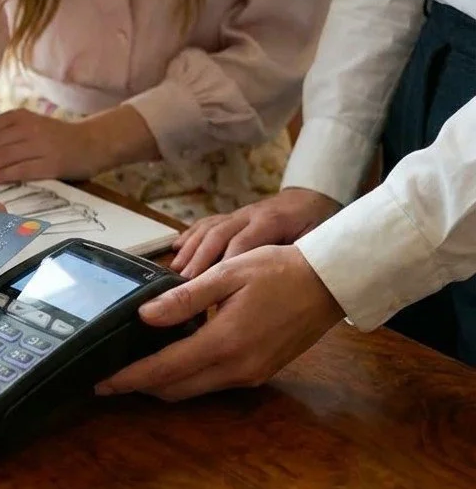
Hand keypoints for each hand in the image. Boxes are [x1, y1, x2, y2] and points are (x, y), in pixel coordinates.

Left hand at [0, 110, 103, 183]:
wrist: (93, 141)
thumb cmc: (55, 138)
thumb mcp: (27, 126)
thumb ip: (2, 134)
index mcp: (16, 117)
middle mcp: (26, 127)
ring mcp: (39, 144)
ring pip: (1, 156)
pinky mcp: (50, 162)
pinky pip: (19, 169)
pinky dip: (0, 175)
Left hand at [96, 245, 344, 401]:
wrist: (330, 283)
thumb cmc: (280, 270)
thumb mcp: (228, 274)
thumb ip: (185, 297)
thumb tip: (144, 316)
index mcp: (225, 343)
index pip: (164, 369)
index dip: (129, 378)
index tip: (101, 383)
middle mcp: (237, 368)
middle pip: (176, 389)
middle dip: (141, 386)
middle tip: (111, 377)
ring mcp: (251, 374)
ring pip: (195, 389)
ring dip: (165, 383)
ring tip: (137, 367)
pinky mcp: (260, 372)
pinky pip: (214, 382)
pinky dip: (190, 376)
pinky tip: (177, 357)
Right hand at [171, 187, 340, 278]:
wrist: (313, 200)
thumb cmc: (315, 225)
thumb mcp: (314, 240)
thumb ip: (297, 256)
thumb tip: (280, 282)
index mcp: (271, 220)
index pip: (244, 243)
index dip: (226, 264)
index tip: (212, 287)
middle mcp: (250, 214)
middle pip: (219, 235)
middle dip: (200, 259)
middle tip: (185, 284)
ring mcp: (239, 214)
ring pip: (209, 228)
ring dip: (190, 249)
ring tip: (175, 271)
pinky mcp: (232, 216)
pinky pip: (207, 223)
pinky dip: (189, 235)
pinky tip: (174, 248)